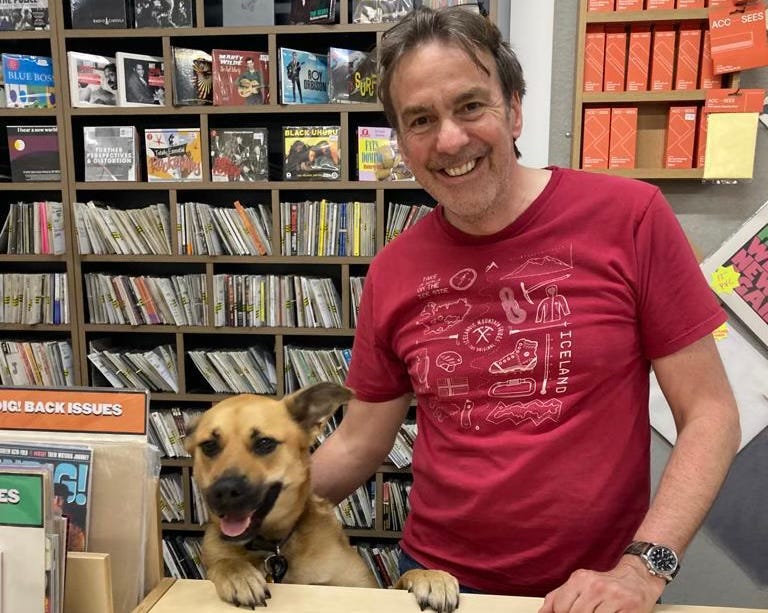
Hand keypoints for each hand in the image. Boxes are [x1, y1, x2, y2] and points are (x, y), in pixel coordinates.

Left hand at [538, 557, 664, 612]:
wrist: (638, 578)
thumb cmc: (605, 584)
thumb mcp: (580, 584)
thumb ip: (558, 597)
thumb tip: (542, 612)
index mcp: (580, 579)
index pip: (560, 606)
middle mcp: (596, 586)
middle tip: (588, 610)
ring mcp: (613, 597)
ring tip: (597, 610)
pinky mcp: (630, 608)